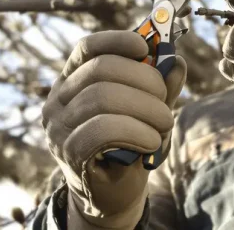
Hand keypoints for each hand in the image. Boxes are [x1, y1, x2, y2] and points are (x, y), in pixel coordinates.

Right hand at [43, 30, 186, 228]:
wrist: (112, 193)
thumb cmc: (128, 143)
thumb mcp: (146, 109)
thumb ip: (160, 86)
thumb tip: (176, 62)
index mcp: (73, 80)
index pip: (87, 47)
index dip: (117, 40)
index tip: (145, 45)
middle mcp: (58, 100)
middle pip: (99, 69)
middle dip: (143, 79)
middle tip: (165, 99)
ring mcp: (59, 126)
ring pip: (102, 98)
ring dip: (145, 108)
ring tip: (165, 123)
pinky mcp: (69, 153)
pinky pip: (102, 130)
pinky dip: (136, 131)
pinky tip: (151, 141)